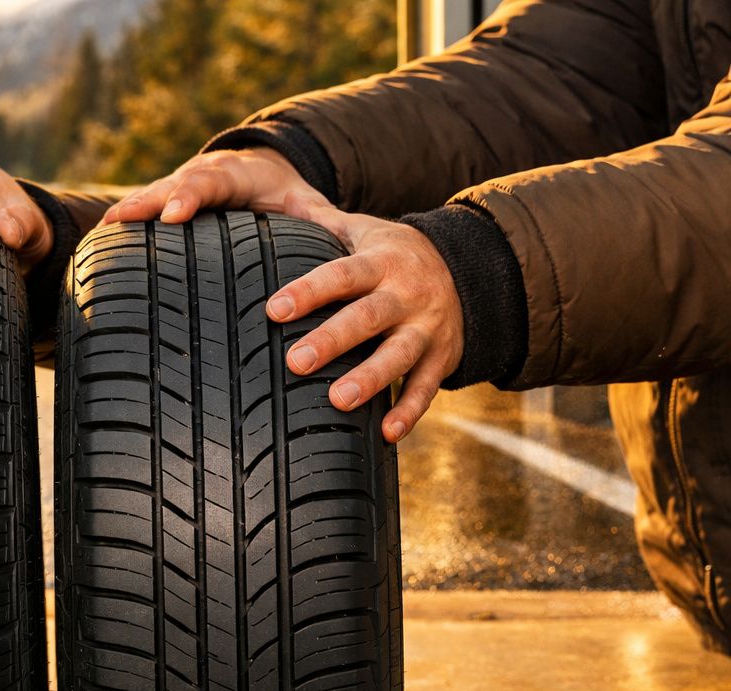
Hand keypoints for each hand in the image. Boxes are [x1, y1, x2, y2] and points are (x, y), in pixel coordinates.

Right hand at [99, 147, 326, 225]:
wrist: (258, 168)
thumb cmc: (281, 192)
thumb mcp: (303, 200)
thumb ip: (321, 218)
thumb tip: (348, 236)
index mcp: (234, 175)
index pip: (209, 183)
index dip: (189, 197)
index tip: (173, 214)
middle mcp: (200, 178)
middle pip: (170, 186)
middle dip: (148, 202)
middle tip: (126, 219)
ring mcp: (178, 187)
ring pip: (150, 195)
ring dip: (128, 211)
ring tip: (104, 230)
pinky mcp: (165, 202)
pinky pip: (141, 210)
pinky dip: (122, 222)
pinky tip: (99, 242)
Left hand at [268, 193, 463, 442]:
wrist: (472, 269)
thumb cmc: (395, 254)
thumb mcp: (367, 230)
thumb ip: (323, 222)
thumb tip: (276, 201)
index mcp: (382, 262)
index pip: (341, 275)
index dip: (309, 291)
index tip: (274, 309)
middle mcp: (406, 295)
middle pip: (367, 317)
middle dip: (333, 340)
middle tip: (294, 361)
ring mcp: (427, 329)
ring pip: (399, 355)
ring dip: (371, 379)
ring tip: (337, 401)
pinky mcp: (442, 358)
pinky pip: (426, 388)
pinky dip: (409, 412)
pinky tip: (386, 434)